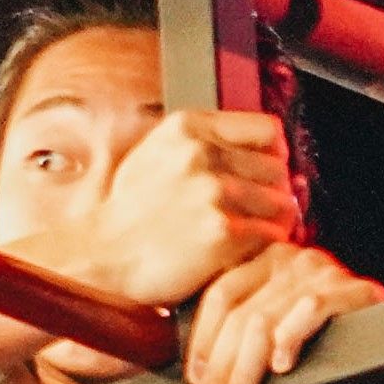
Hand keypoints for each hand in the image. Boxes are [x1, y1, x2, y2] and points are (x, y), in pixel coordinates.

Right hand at [46, 104, 300, 332]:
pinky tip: (245, 255)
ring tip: (253, 238)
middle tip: (261, 216)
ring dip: (274, 225)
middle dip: (275, 195)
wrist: (101, 256)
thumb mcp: (156, 154)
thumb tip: (258, 150)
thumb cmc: (129, 213)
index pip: (267, 130)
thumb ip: (203, 144)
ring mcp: (214, 191)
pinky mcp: (223, 231)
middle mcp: (203, 153)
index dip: (274, 157)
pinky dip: (266, 249)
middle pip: (279, 170)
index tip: (267, 176)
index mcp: (188, 127)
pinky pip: (272, 237)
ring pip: (282, 205)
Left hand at [181, 243, 380, 383]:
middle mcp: (293, 259)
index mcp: (268, 263)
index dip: (202, 342)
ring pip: (267, 319)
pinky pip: (311, 309)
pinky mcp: (354, 289)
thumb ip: (246, 346)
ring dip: (245, 371)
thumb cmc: (337, 359)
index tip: (195, 381)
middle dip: (220, 369)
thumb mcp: (280, 347)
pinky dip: (292, 338)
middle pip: (240, 313)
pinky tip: (282, 366)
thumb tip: (205, 377)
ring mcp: (323, 270)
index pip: (221, 295)